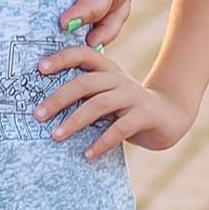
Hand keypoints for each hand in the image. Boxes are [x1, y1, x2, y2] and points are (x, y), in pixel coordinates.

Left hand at [33, 35, 194, 155]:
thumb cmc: (128, 108)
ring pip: (98, 104)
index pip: (83, 54)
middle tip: (38, 114)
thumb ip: (87, 94)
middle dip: (58, 98)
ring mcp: (133, 95)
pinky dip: (101, 142)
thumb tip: (46, 107)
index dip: (62, 58)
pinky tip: (88, 154)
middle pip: (85, 83)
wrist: (170, 116)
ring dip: (74, 121)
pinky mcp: (144, 115)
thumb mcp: (108, 95)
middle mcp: (119, 78)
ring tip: (56, 135)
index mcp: (108, 69)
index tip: (39, 68)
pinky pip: (119, 129)